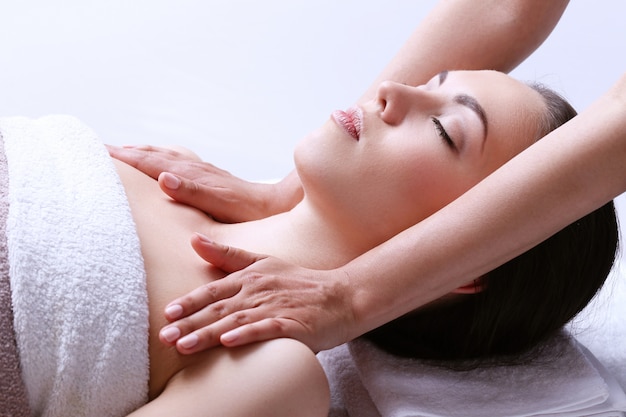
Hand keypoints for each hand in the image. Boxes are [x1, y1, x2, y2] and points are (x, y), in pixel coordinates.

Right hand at [107, 144, 291, 221]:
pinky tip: (164, 161)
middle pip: (154, 154)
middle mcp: (194, 168)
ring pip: (165, 154)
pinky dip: (162, 156)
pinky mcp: (209, 175)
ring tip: (125, 149)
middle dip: (128, 151)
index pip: (150, 163)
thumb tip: (163, 177)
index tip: (100, 151)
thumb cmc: (245, 210)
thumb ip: (191, 191)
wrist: (272, 204)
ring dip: (143, 150)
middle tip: (101, 147)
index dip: (125, 158)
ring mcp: (202, 170)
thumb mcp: (218, 204)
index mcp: (190, 175)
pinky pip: (178, 159)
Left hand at [159, 234, 355, 353]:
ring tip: (184, 346)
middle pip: (219, 308)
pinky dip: (247, 335)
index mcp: (250, 277)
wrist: (341, 296)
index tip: (167, 314)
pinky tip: (229, 343)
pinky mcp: (293, 324)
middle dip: (189, 323)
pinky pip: (267, 330)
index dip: (189, 302)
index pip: (213, 290)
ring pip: (236, 321)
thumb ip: (229, 256)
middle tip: (163, 337)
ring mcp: (276, 307)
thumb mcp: (264, 263)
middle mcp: (259, 290)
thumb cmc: (299, 282)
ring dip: (208, 334)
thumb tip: (194, 240)